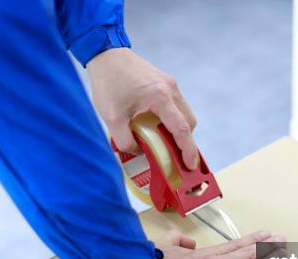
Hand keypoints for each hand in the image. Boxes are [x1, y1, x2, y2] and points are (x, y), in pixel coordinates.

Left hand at [87, 48, 198, 168]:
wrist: (106, 53)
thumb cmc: (108, 82)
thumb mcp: (111, 117)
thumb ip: (124, 140)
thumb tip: (138, 153)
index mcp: (160, 97)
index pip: (181, 129)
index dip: (188, 150)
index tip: (191, 166)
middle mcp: (170, 90)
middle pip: (189, 122)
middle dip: (185, 142)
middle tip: (178, 159)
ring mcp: (169, 84)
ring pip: (184, 114)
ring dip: (179, 131)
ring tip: (166, 145)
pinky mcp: (164, 82)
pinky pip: (176, 105)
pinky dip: (173, 119)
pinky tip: (158, 128)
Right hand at [133, 230, 284, 258]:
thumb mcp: (164, 245)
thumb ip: (178, 240)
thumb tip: (189, 242)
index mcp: (205, 255)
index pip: (236, 245)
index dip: (254, 239)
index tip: (267, 234)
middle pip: (250, 254)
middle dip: (269, 247)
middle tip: (284, 241)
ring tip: (286, 257)